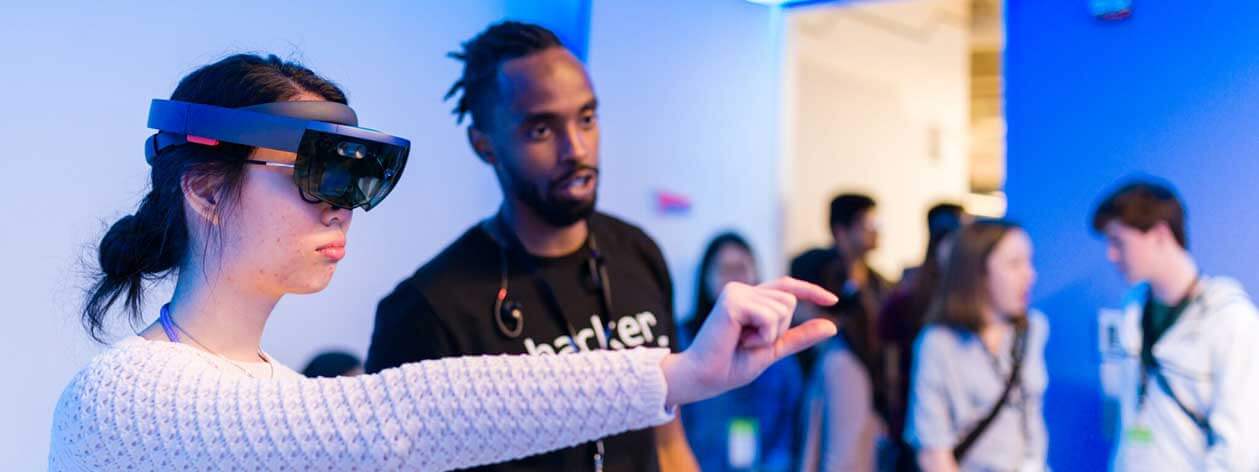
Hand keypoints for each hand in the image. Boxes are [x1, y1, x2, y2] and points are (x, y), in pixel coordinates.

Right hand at [661, 277, 837, 405]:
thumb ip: (799, 337)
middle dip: (778, 329)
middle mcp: (743, 289)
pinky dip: (761, 336)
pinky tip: (739, 339)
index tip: (834, 301)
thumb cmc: (731, 365)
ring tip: (741, 341)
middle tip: (749, 342)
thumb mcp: (773, 349)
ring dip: (769, 335)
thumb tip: (833, 326)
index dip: (811, 290)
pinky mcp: (733, 299)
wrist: (704, 377)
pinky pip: (770, 317)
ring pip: (783, 308)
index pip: (787, 286)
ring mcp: (737, 292)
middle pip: (790, 301)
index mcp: (750, 298)